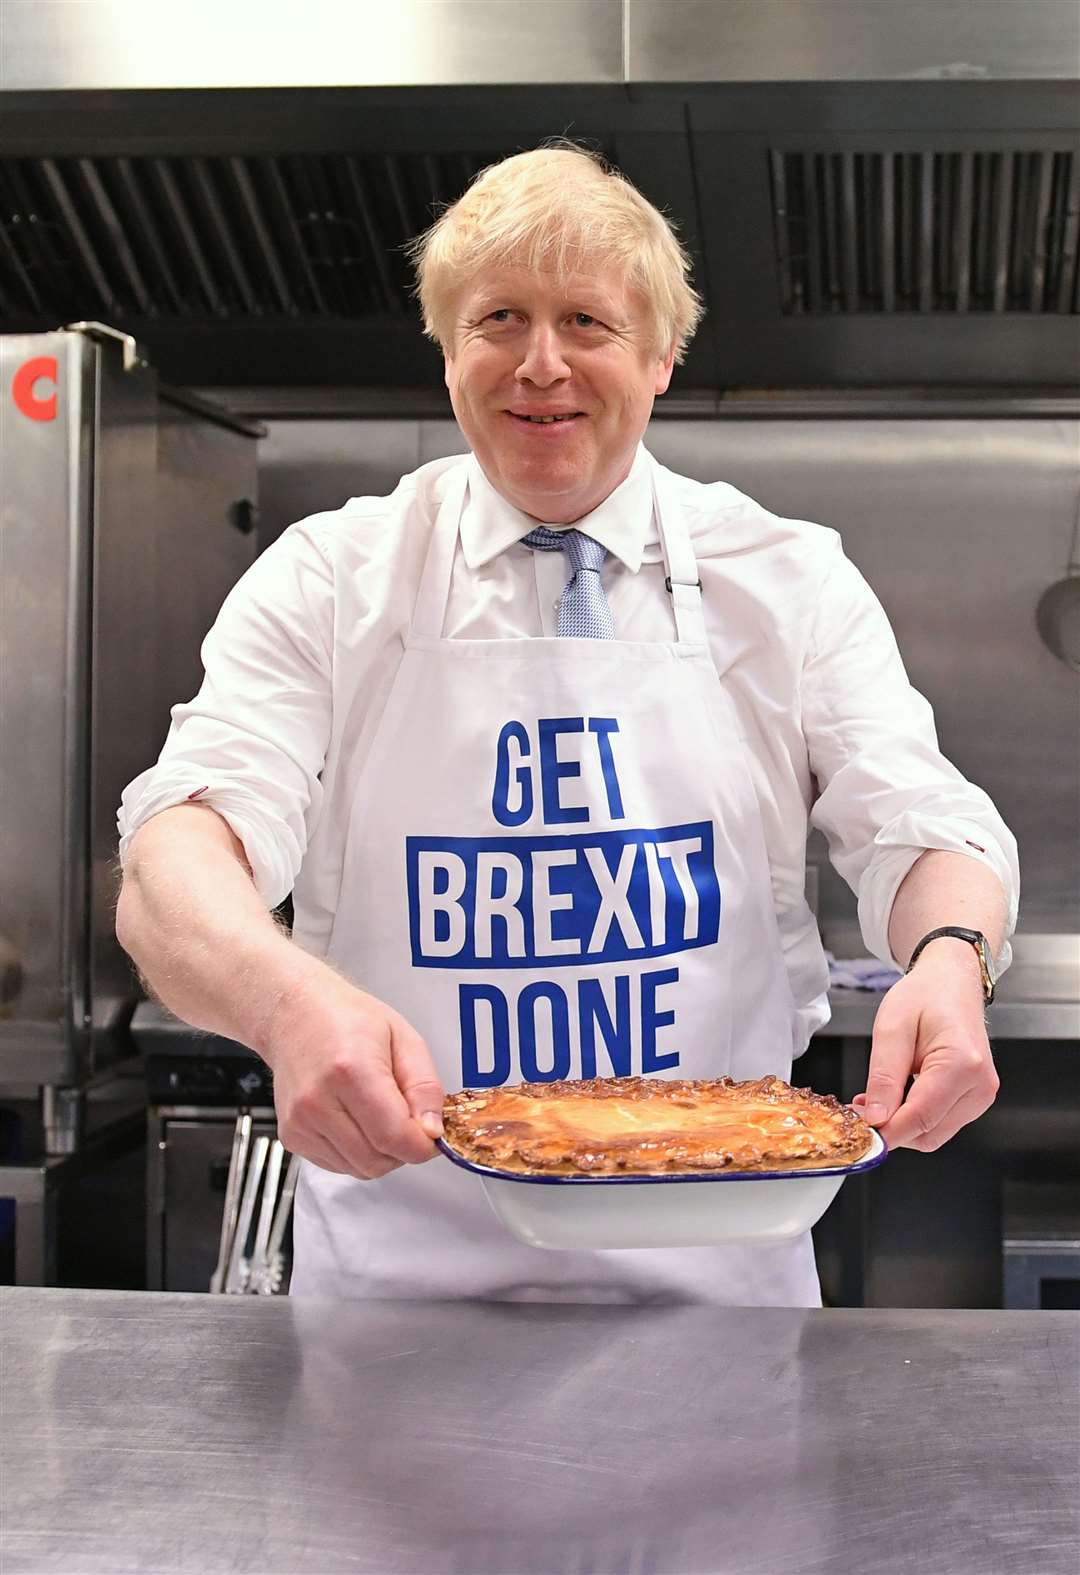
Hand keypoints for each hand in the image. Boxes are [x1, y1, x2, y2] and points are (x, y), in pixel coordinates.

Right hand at [262, 968, 444, 1178]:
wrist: (296, 1014)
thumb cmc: (348, 1019)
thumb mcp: (404, 1039)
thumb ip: (425, 1087)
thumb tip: (433, 1132)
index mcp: (351, 1071)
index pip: (394, 1137)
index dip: (423, 1146)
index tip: (432, 1136)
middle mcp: (318, 1101)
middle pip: (377, 1160)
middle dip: (402, 1150)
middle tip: (407, 1121)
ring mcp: (300, 1122)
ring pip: (359, 1169)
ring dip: (380, 1153)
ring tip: (379, 1115)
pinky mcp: (292, 1136)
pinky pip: (338, 1166)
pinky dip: (357, 1153)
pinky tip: (356, 1121)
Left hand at [852, 941, 998, 1151]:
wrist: (952, 982)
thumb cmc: (924, 996)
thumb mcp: (892, 1028)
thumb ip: (883, 1077)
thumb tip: (876, 1119)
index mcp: (961, 1064)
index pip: (920, 1117)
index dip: (886, 1132)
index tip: (857, 1132)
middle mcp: (980, 1086)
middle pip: (928, 1134)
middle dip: (891, 1129)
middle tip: (858, 1110)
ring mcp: (981, 1095)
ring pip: (933, 1134)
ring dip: (901, 1126)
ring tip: (874, 1099)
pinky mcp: (975, 1099)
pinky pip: (940, 1123)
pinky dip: (914, 1118)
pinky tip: (894, 1098)